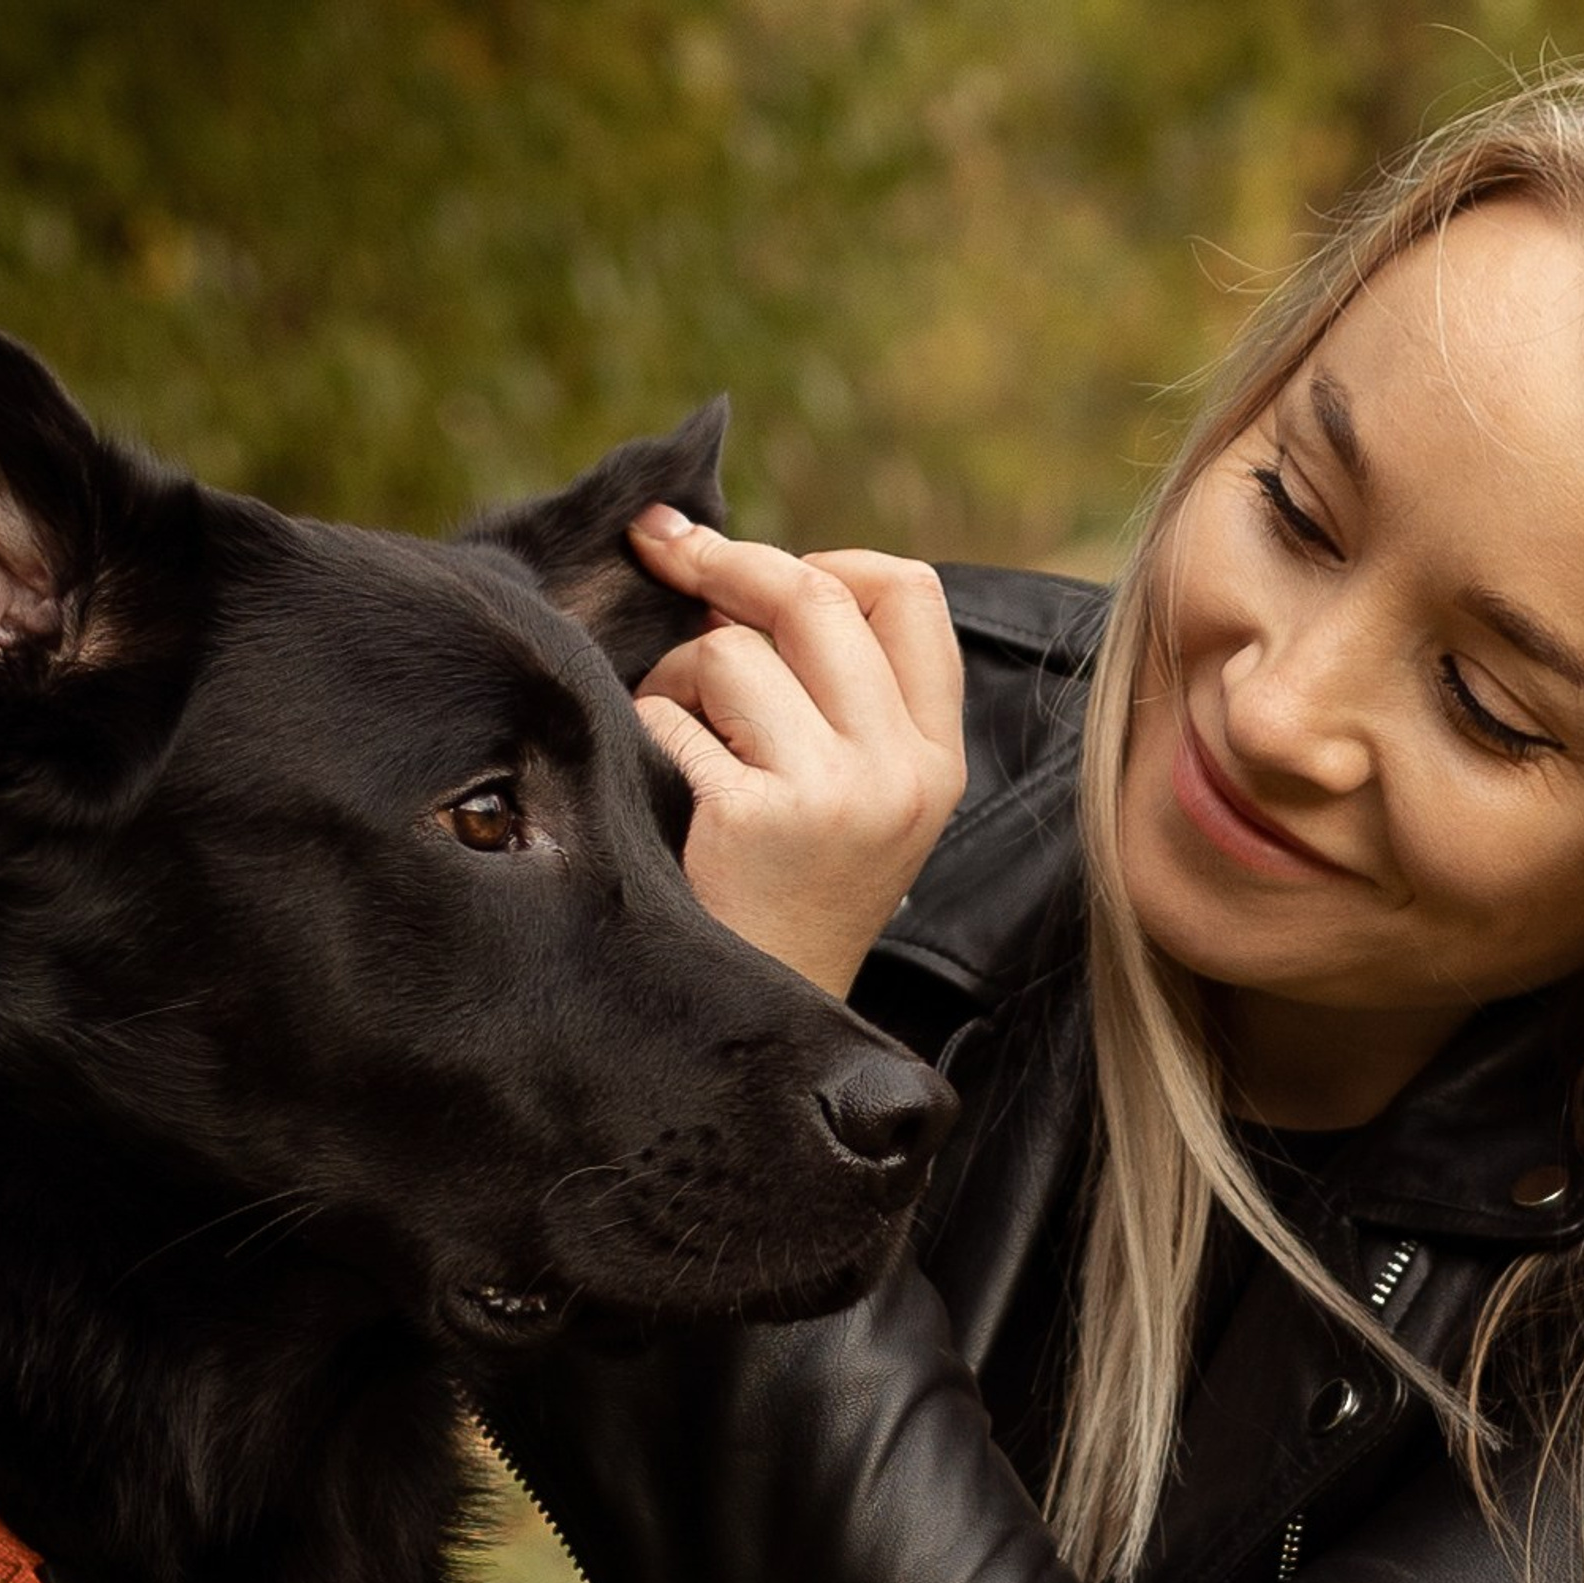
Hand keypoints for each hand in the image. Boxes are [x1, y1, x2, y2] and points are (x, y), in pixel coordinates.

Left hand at [627, 511, 964, 997]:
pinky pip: (672, 713)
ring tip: (684, 738)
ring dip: (679, 676)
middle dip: (726, 568)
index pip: (910, 592)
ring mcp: (832, 795)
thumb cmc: (791, 896)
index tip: (761, 575)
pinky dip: (648, 732)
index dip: (828, 558)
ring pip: (732, 651)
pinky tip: (664, 788)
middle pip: (815, 595)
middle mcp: (898, 772)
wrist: (768, 1024)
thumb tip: (740, 565)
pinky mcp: (754, 818)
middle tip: (668, 556)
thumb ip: (840, 696)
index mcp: (935, 758)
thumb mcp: (860, 799)